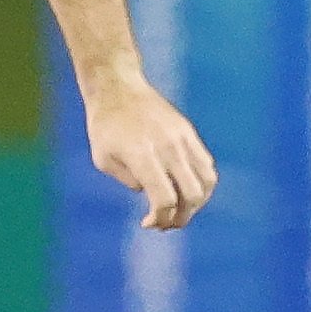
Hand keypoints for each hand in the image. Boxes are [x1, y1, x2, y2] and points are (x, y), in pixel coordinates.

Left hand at [84, 78, 218, 230]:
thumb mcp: (103, 160)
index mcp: (142, 155)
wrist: (118, 88)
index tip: (147, 223)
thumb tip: (151, 193)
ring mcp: (182, 138)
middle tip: (165, 224)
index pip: (164, 198)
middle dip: (181, 218)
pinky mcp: (189, 132)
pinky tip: (186, 189)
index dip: (159, 219)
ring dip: (196, 203)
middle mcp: (167, 147)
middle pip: (191, 195)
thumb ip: (129, 181)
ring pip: (207, 181)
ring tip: (180, 209)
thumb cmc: (105, 126)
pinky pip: (207, 164)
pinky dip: (202, 184)